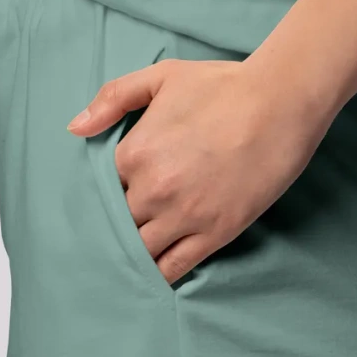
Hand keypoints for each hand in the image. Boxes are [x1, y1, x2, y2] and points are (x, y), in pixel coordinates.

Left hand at [68, 54, 335, 283]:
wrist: (280, 103)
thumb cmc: (223, 85)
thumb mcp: (161, 77)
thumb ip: (113, 99)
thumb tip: (75, 128)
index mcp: (133, 153)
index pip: (105, 188)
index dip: (113, 192)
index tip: (123, 195)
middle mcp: (152, 190)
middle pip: (120, 223)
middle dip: (122, 225)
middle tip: (126, 230)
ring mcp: (183, 216)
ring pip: (141, 251)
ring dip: (136, 254)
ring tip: (133, 260)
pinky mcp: (215, 233)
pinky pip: (175, 266)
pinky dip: (160, 275)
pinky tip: (154, 278)